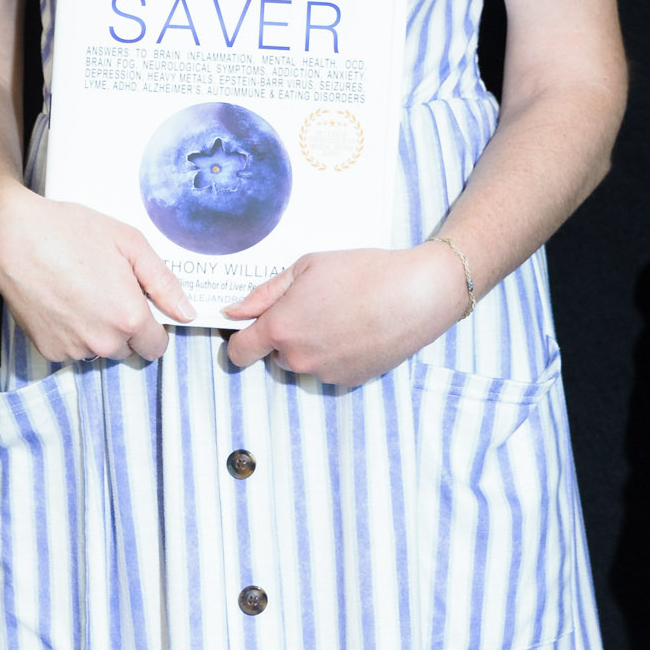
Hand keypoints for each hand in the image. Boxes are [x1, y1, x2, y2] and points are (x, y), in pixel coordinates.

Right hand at [0, 190, 195, 363]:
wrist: (13, 238)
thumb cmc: (72, 233)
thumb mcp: (130, 244)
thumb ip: (164, 282)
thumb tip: (186, 313)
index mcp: (129, 317)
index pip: (157, 347)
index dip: (154, 327)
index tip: (141, 306)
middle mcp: (103, 342)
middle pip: (128, 349)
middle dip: (125, 327)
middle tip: (107, 290)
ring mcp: (73, 349)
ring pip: (99, 349)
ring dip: (98, 331)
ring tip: (81, 291)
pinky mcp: (48, 350)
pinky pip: (72, 348)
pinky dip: (72, 332)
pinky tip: (62, 301)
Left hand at [220, 244, 465, 385]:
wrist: (416, 295)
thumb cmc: (362, 272)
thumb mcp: (307, 267)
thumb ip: (264, 293)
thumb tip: (233, 311)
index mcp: (281, 328)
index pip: (238, 352)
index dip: (240, 339)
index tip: (250, 328)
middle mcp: (298, 358)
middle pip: (274, 355)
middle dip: (284, 336)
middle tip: (312, 306)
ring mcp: (324, 374)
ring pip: (303, 362)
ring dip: (310, 346)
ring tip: (340, 315)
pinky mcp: (349, 381)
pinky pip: (328, 369)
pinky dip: (335, 354)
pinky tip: (356, 329)